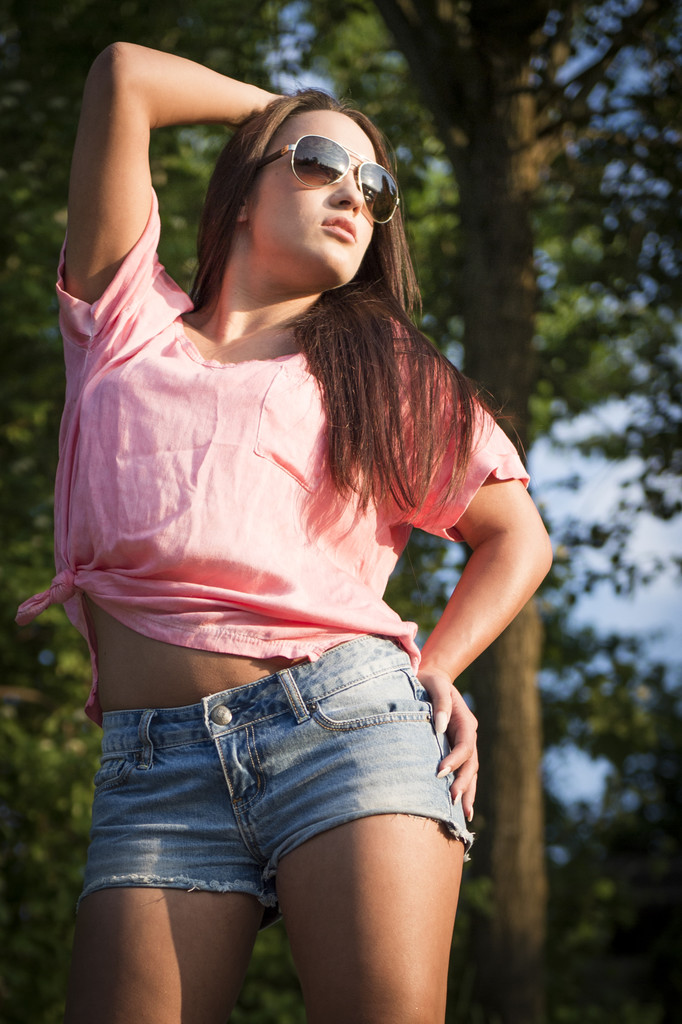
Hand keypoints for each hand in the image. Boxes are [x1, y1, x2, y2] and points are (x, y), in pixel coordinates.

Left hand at [416, 665, 477, 821]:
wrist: (429, 679)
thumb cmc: (429, 681)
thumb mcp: (434, 684)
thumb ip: (440, 703)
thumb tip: (441, 727)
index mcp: (465, 721)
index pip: (465, 746)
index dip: (455, 761)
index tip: (439, 772)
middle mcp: (468, 735)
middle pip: (471, 764)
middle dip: (464, 783)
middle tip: (452, 800)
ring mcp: (464, 744)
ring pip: (470, 772)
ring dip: (468, 791)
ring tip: (464, 814)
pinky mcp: (455, 750)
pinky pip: (462, 772)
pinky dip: (463, 788)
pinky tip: (459, 806)